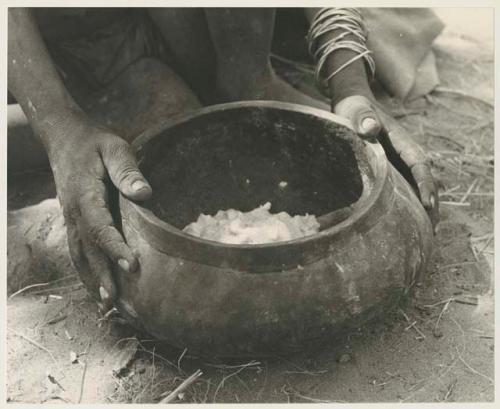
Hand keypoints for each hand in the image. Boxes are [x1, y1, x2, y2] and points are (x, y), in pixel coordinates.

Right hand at [44, 112, 151, 310]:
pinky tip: (96, 287)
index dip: (114, 247)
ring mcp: (71, 219)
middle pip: (88, 249)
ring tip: (107, 306)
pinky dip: (86, 271)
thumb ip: (127, 170)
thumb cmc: (94, 143)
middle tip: (116, 303)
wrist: (65, 139)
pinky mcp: (74, 222)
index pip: (99, 227)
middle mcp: (74, 213)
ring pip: (80, 255)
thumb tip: (144, 193)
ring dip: (92, 280)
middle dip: (101, 276)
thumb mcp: (114, 148)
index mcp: (85, 195)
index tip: (131, 265)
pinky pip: (78, 251)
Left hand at [333, 95, 438, 229]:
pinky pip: (406, 187)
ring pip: (418, 186)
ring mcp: (400, 162)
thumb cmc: (354, 108)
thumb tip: (369, 127)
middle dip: (431, 203)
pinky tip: (410, 223)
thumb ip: (363, 118)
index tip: (428, 204)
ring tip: (427, 233)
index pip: (419, 164)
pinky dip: (411, 204)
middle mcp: (406, 153)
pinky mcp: (392, 169)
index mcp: (402, 141)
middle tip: (432, 229)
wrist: (353, 106)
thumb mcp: (356, 110)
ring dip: (424, 207)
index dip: (425, 184)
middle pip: (425, 180)